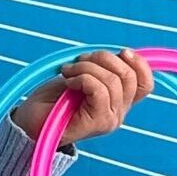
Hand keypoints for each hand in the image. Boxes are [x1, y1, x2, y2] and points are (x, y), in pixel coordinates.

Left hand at [9, 49, 153, 149]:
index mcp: (119, 102)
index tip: (122, 52)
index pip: (145, 83)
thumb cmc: (53, 98)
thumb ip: (102, 68)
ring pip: (112, 80)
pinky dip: (82, 78)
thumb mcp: (82, 76)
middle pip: (129, 76)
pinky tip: (68, 82)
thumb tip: (121, 53)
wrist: (31, 122)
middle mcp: (119, 113)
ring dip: (85, 67)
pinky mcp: (97, 123)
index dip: (139, 63)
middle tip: (77, 62)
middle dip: (102, 58)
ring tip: (67, 71)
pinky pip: (99, 90)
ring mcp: (110, 120)